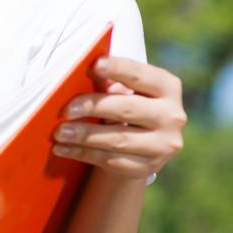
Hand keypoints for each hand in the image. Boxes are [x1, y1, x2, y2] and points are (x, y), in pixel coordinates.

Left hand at [52, 56, 185, 180]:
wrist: (141, 148)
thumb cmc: (127, 108)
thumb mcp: (123, 92)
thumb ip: (108, 82)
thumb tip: (79, 71)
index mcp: (167, 87)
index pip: (140, 75)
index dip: (117, 69)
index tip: (93, 65)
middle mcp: (172, 116)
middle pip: (127, 108)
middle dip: (93, 107)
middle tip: (66, 110)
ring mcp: (163, 144)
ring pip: (118, 139)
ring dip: (84, 135)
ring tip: (60, 132)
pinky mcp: (148, 167)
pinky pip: (110, 159)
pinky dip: (82, 153)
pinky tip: (63, 148)